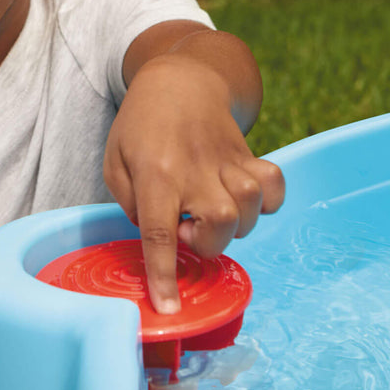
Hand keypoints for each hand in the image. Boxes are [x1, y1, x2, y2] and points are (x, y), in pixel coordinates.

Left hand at [104, 50, 283, 312]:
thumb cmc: (139, 126)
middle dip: (206, 243)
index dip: (163, 275)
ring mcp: (227, 161)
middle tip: (186, 226)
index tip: (168, 309)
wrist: (180, 80)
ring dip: (233, 225)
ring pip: (250, 206)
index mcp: (156, 173)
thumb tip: (160, 239)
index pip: (160, 232)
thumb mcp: (115, 163)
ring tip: (210, 212)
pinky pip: (275, 185)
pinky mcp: (248, 156)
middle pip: (219, 222)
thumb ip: (130, 204)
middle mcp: (195, 168)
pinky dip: (268, 202)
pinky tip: (245, 201)